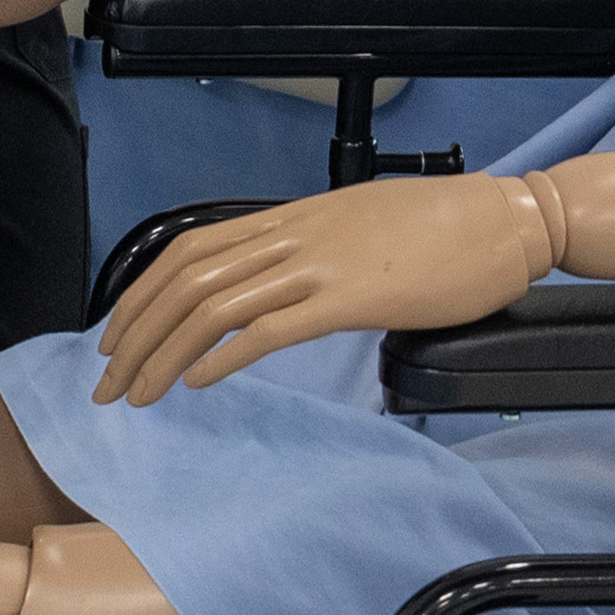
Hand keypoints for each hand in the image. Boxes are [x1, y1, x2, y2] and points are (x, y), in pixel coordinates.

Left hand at [95, 178, 559, 403]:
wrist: (506, 221)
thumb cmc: (445, 228)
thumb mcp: (361, 229)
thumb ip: (316, 251)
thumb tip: (283, 282)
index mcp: (292, 219)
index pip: (190, 251)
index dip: (142, 294)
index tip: (118, 337)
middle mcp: (293, 236)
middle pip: (185, 279)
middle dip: (135, 333)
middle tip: (107, 381)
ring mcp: (319, 264)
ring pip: (214, 305)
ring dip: (164, 354)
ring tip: (138, 395)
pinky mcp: (350, 298)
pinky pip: (269, 327)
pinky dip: (222, 356)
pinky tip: (198, 383)